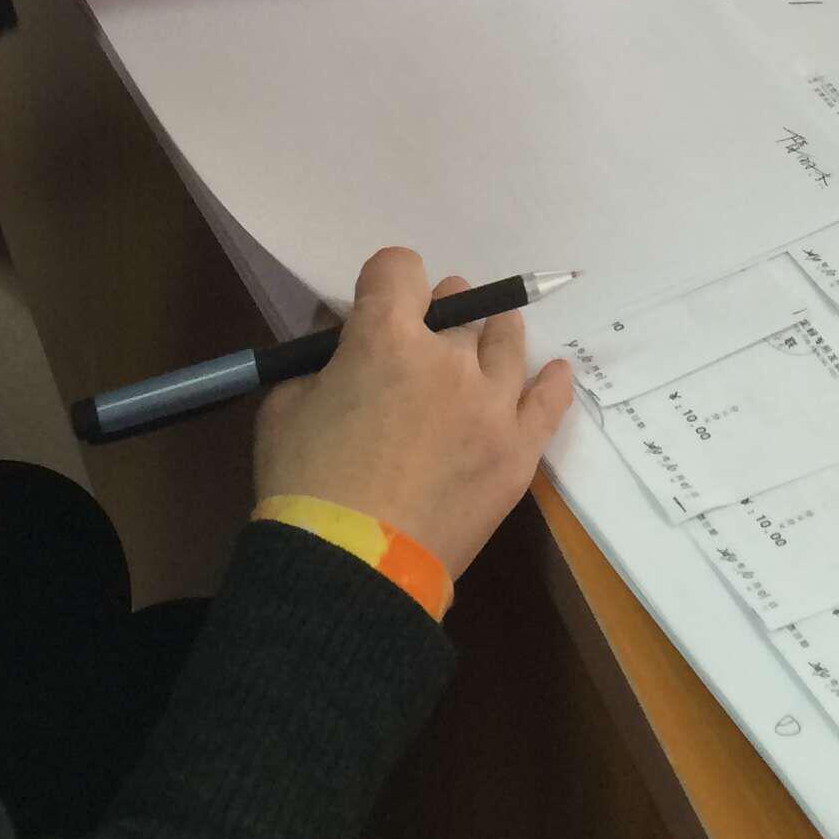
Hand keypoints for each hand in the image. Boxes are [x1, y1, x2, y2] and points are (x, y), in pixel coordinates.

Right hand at [256, 249, 574, 581]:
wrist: (350, 569)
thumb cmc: (305, 484)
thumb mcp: (285, 404)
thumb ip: (321, 361)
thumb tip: (346, 348)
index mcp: (386, 336)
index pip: (399, 268)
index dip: (384, 283)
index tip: (374, 306)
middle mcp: (449, 357)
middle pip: (457, 305)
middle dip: (436, 315)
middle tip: (420, 344)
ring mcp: (492, 405)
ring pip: (506, 341)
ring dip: (490, 334)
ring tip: (483, 344)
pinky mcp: (518, 452)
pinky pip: (548, 401)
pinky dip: (551, 382)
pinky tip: (553, 372)